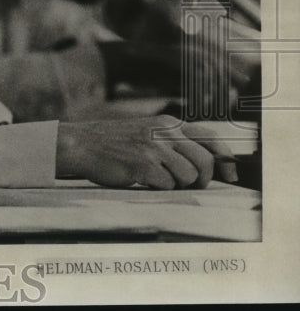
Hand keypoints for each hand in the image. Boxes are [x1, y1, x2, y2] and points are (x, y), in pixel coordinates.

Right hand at [56, 116, 237, 188]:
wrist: (81, 144)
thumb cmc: (114, 142)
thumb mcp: (146, 132)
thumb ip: (173, 141)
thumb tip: (205, 163)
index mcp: (167, 123)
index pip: (211, 138)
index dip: (225, 160)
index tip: (231, 176)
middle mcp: (164, 132)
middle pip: (205, 162)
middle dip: (202, 179)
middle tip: (189, 184)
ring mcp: (153, 148)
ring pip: (188, 176)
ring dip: (176, 184)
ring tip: (156, 178)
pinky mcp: (142, 165)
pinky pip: (166, 185)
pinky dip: (157, 188)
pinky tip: (141, 179)